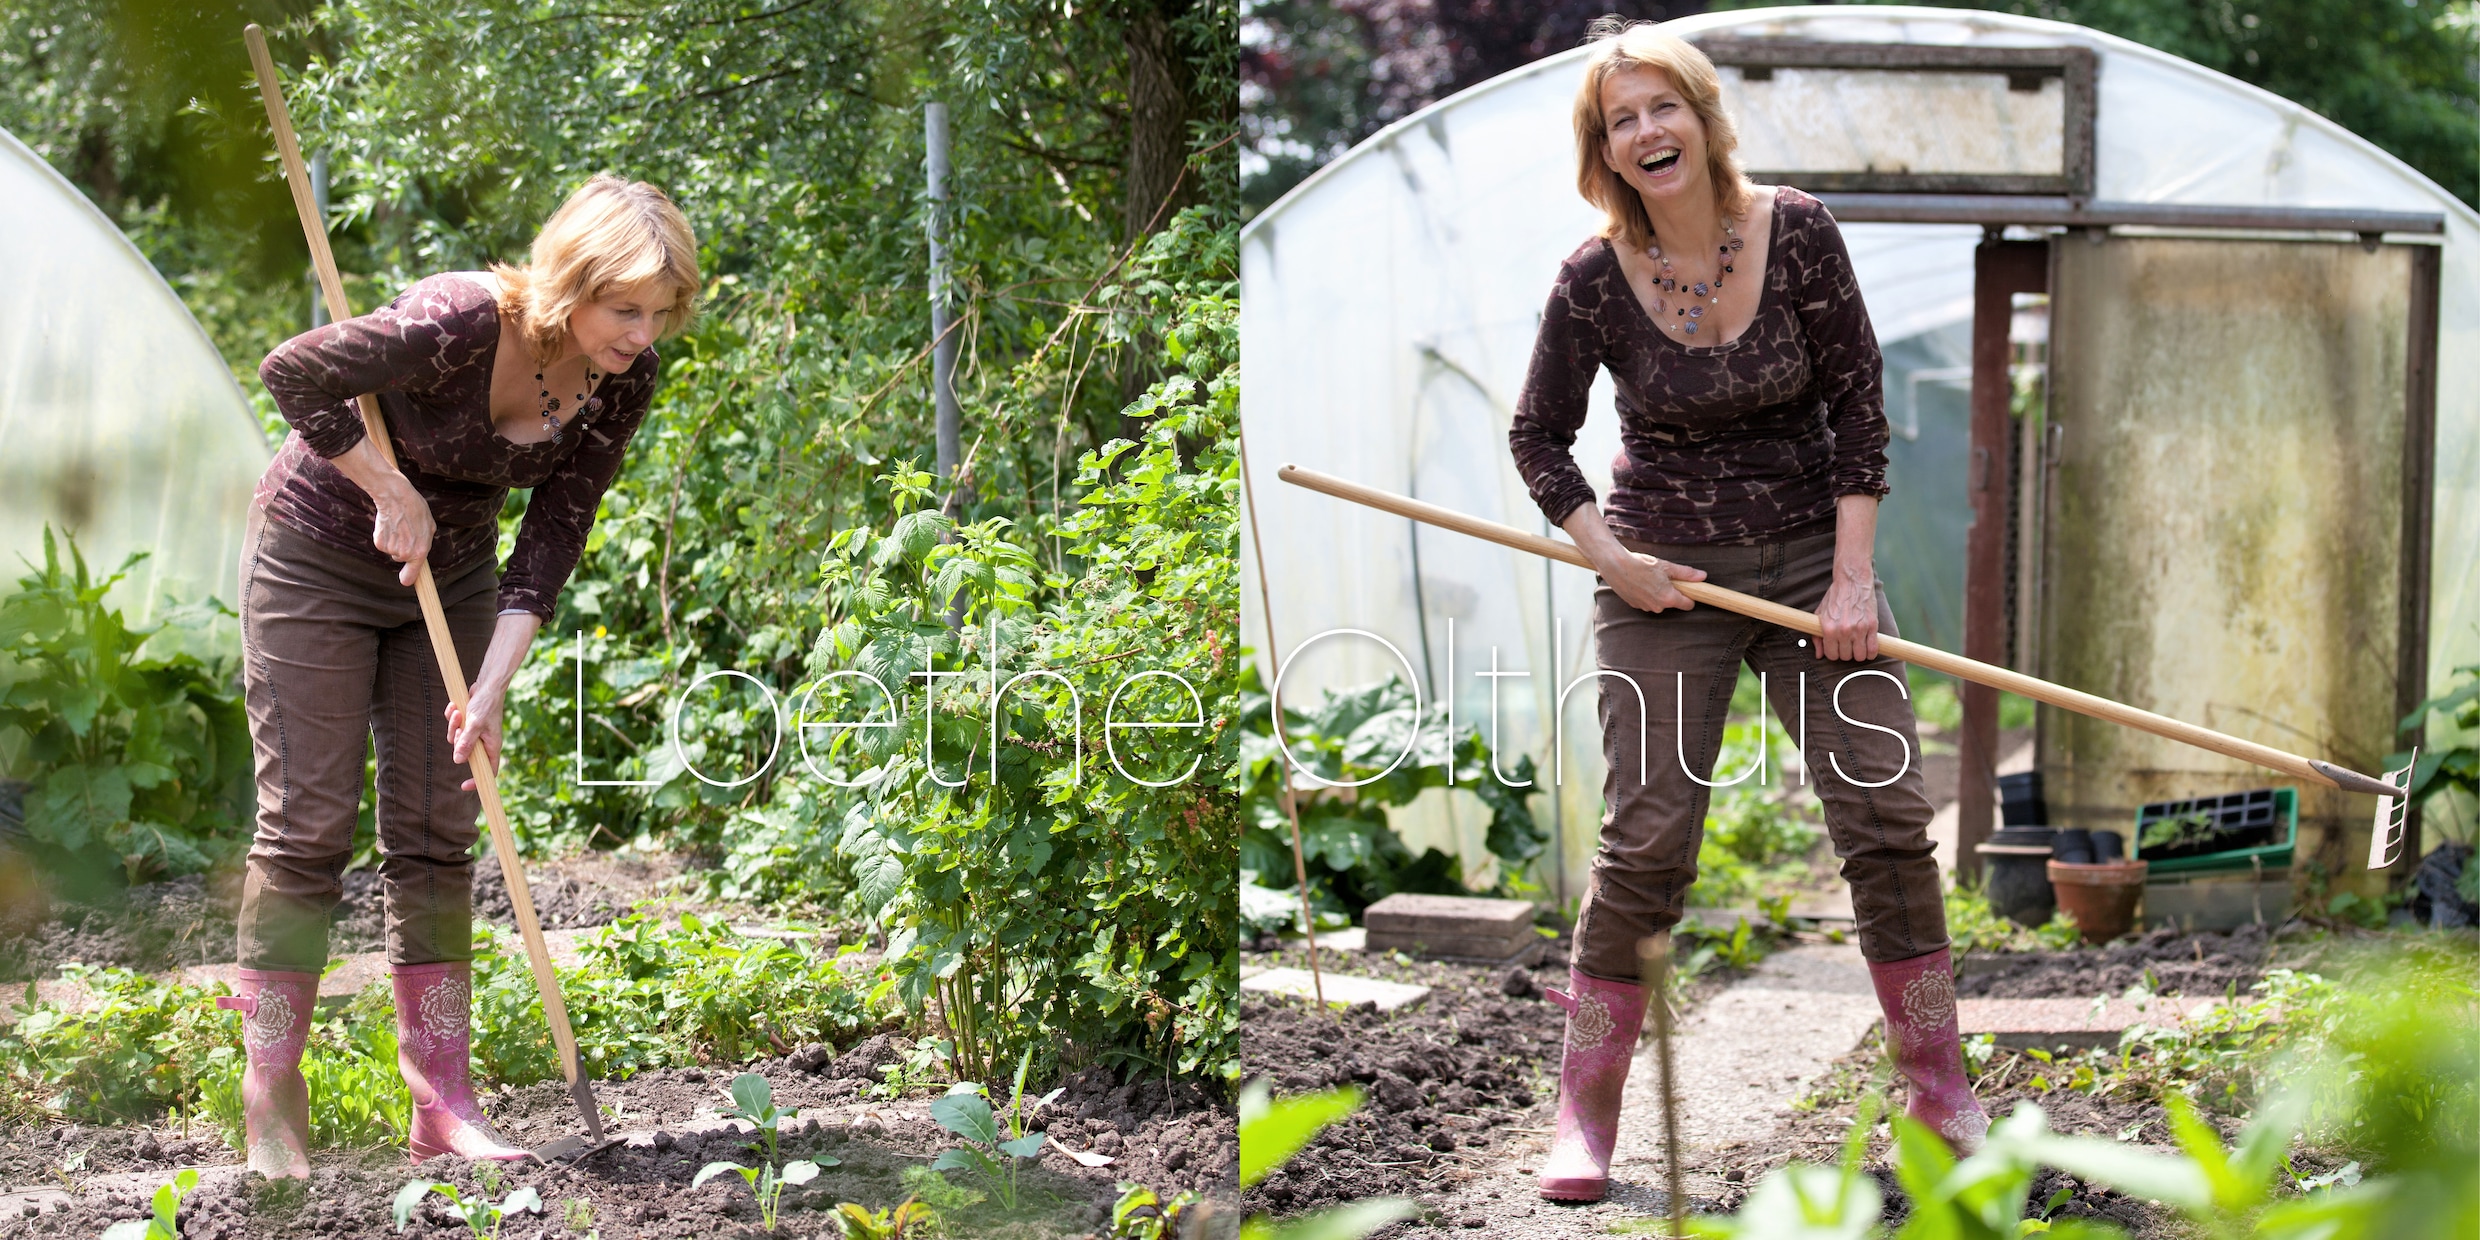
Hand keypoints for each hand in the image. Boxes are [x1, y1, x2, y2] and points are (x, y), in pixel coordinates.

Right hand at [372, 477, 435, 587]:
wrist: (396, 497)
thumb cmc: (416, 509)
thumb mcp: (430, 527)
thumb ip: (425, 543)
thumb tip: (421, 552)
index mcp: (420, 552)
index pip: (412, 575)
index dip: (409, 578)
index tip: (406, 580)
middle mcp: (405, 554)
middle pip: (401, 559)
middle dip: (403, 548)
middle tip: (406, 532)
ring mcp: (390, 549)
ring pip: (392, 550)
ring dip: (395, 541)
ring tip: (399, 525)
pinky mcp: (379, 543)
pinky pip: (383, 544)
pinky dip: (385, 536)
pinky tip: (389, 524)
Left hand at [445, 682, 504, 790]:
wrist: (487, 685)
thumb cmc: (486, 704)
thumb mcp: (475, 724)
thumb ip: (467, 742)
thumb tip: (458, 760)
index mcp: (492, 746)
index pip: (489, 771)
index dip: (477, 780)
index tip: (463, 786)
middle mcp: (484, 742)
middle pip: (465, 754)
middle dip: (458, 741)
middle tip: (460, 728)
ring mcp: (476, 734)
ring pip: (457, 739)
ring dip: (453, 726)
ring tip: (458, 712)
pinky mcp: (468, 725)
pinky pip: (455, 728)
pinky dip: (452, 718)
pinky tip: (454, 707)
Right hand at [1559, 502, 1707, 613]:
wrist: (1615, 565)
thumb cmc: (1641, 564)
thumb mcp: (1666, 566)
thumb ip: (1686, 574)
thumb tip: (1702, 576)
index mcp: (1668, 598)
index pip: (1688, 605)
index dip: (1690, 596)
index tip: (1687, 588)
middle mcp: (1657, 607)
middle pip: (1672, 603)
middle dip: (1671, 592)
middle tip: (1664, 577)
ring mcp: (1645, 607)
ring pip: (1658, 602)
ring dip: (1657, 593)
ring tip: (1649, 578)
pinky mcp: (1634, 605)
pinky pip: (1646, 602)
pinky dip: (1646, 594)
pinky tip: (1640, 582)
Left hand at [1815, 564, 1878, 660]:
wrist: (1852, 582)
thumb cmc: (1835, 598)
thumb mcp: (1820, 615)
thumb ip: (1816, 636)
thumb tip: (1819, 655)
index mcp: (1828, 629)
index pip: (1831, 655)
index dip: (1834, 653)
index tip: (1837, 648)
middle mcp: (1843, 631)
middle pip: (1846, 657)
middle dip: (1846, 652)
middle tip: (1848, 644)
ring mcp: (1859, 629)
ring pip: (1860, 656)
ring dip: (1859, 653)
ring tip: (1858, 646)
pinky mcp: (1872, 626)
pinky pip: (1873, 649)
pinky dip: (1871, 653)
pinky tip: (1868, 648)